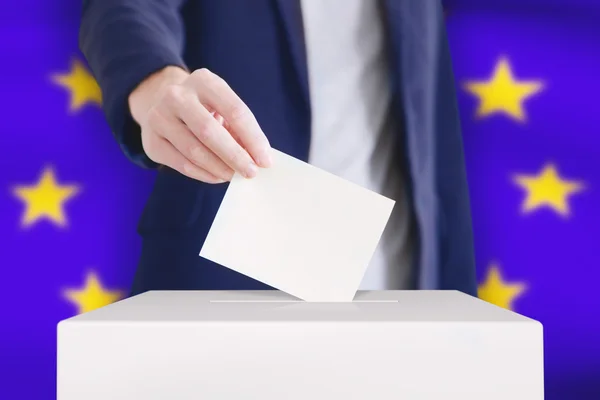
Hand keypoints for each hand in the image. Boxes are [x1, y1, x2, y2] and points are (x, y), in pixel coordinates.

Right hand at [128, 66, 271, 182]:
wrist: (161, 102)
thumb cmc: (204, 108)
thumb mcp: (222, 107)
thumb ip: (239, 129)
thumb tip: (257, 158)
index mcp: (204, 81)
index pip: (235, 111)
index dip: (253, 138)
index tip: (266, 160)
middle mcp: (177, 95)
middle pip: (209, 131)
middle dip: (235, 155)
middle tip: (251, 172)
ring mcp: (159, 116)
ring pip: (194, 150)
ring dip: (219, 167)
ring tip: (234, 176)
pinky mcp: (151, 140)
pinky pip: (181, 163)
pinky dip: (203, 174)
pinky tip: (217, 176)